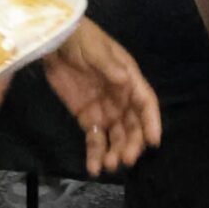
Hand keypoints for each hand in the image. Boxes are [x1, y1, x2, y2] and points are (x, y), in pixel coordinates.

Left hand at [42, 21, 161, 176]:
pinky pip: (94, 139)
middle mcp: (121, 98)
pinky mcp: (86, 118)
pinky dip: (95, 154)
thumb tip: (124, 80)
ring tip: (108, 165)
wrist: (55, 42)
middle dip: (132, 143)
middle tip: (125, 159)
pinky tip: (93, 168)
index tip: (154, 141)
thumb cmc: (81, 39)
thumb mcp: (95, 49)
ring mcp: (104, 110)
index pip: (146, 103)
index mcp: (129, 79)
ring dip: (115, 152)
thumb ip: (108, 66)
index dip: (151, 122)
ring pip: (116, 137)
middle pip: (133, 125)